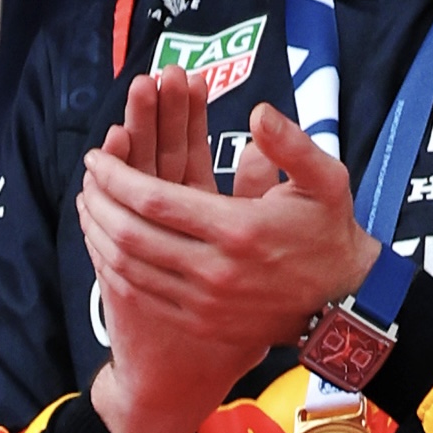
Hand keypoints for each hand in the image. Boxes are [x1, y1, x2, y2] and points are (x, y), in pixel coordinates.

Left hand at [79, 87, 371, 432]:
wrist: (345, 302)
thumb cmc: (331, 234)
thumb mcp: (327, 181)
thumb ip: (291, 144)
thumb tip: (256, 112)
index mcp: (240, 230)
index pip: (154, 200)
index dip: (115, 176)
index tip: (96, 157)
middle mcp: (216, 269)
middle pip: (131, 233)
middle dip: (97, 202)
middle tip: (87, 179)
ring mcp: (205, 301)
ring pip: (128, 265)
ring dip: (98, 233)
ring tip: (89, 207)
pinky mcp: (201, 321)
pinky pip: (142, 292)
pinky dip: (114, 266)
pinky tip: (109, 245)